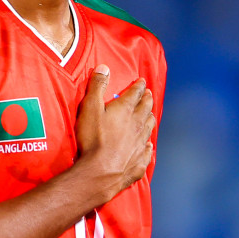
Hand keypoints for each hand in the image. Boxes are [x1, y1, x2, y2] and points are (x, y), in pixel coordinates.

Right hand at [74, 65, 153, 204]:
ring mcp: (141, 143)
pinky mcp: (140, 160)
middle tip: (148, 95)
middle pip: (146, 108)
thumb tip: (103, 67)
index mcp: (126, 110)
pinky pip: (147, 151)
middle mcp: (138, 124)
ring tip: (149, 115)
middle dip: (147, 99)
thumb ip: (96, 87)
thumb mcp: (89, 108)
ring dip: (149, 119)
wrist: (101, 170)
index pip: (135, 93)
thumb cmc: (93, 138)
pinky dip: (148, 145)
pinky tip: (148, 145)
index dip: (139, 86)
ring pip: (149, 127)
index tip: (142, 81)